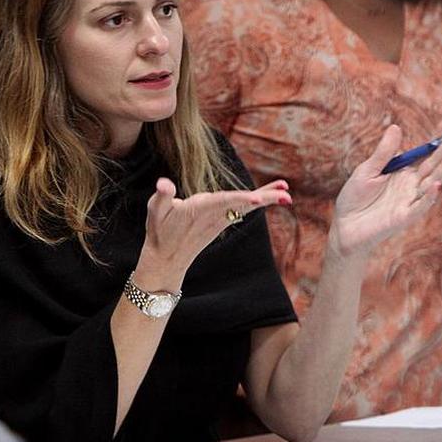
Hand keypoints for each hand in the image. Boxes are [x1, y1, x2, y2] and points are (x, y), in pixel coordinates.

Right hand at [136, 178, 291, 286]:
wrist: (166, 258)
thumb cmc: (160, 231)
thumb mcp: (155, 211)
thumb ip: (161, 195)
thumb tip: (162, 183)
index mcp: (200, 209)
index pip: (223, 201)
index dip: (240, 198)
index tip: (257, 199)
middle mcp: (214, 214)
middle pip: (243, 203)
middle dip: (265, 199)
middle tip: (287, 195)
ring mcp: (220, 219)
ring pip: (246, 206)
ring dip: (267, 198)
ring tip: (286, 190)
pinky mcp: (221, 221)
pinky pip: (242, 209)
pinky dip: (257, 201)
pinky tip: (269, 196)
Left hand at [329, 122, 441, 258]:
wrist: (345, 226)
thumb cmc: (355, 197)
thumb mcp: (367, 170)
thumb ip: (383, 153)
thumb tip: (396, 127)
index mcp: (402, 171)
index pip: (423, 152)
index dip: (435, 138)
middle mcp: (411, 184)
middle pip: (433, 164)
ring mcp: (410, 200)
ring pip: (432, 182)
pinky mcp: (405, 217)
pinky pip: (420, 206)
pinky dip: (429, 196)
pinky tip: (436, 184)